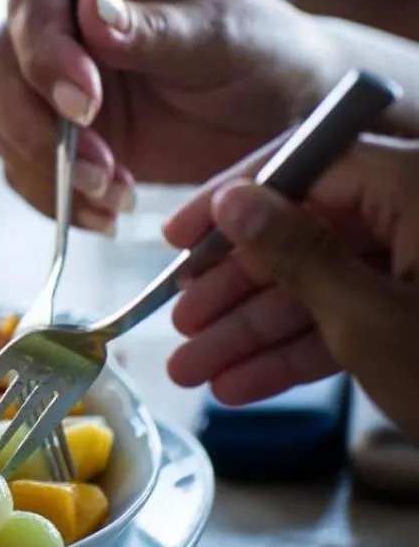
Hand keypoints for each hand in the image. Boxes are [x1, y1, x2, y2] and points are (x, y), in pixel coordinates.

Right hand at [0, 0, 336, 231]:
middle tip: (98, 166)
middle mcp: (61, 14)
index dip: (46, 52)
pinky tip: (105, 212)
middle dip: (36, 123)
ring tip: (114, 193)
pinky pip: (20, 165)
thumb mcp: (225, 37)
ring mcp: (52, 75)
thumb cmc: (264, 53)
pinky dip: (54, 197)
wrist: (284, 114)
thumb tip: (92, 8)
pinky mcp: (56, 131)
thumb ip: (156, 29)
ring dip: (45, 166)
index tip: (85, 105)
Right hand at [163, 138, 418, 440]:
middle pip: (311, 231)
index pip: (309, 162)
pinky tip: (242, 384)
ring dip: (256, 331)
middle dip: (238, 288)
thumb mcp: (367, 318)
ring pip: (325, 284)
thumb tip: (236, 199)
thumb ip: (294, 253)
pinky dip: (303, 353)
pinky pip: (356, 318)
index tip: (179, 236)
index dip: (235, 200)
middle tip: (178, 322)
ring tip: (193, 369)